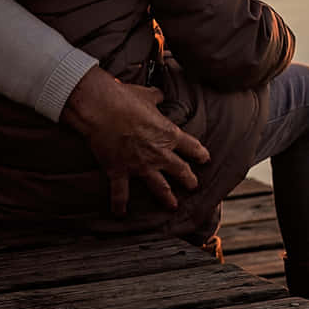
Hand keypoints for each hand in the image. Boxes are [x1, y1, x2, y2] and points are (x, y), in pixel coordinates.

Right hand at [60, 66, 210, 214]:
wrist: (103, 109)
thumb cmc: (125, 98)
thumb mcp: (147, 95)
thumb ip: (156, 97)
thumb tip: (159, 94)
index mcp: (168, 133)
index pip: (191, 146)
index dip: (200, 153)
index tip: (205, 159)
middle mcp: (158, 153)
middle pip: (180, 170)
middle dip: (189, 180)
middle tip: (194, 186)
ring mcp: (140, 165)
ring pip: (159, 187)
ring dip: (167, 197)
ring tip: (173, 206)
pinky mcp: (119, 172)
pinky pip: (121, 193)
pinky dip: (119, 205)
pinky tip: (120, 214)